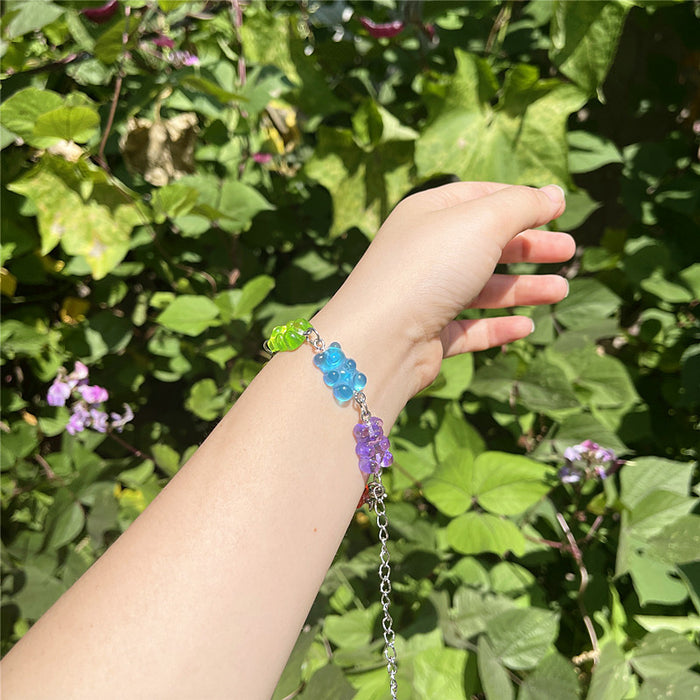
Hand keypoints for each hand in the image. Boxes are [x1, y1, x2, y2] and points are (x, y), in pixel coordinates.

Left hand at [322, 182, 572, 396]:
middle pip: (485, 244)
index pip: (480, 198)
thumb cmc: (429, 268)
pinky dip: (497, 327)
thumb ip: (522, 206)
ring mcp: (425, 295)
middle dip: (528, 246)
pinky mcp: (428, 335)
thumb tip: (555, 193)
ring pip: (482, 288)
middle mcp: (425, 252)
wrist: (381, 338)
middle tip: (569, 251)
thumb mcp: (482, 223)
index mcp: (429, 214)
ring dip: (522, 289)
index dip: (520, 202)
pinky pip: (469, 328)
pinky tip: (527, 327)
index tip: (558, 210)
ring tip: (561, 291)